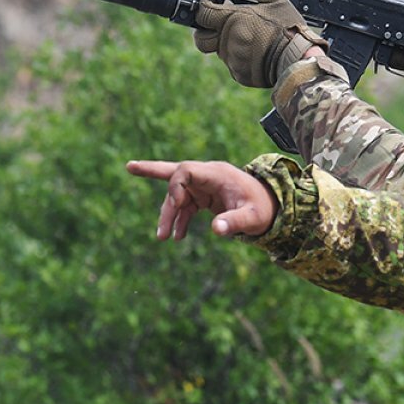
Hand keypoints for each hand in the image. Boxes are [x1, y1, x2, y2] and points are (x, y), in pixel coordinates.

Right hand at [126, 159, 277, 239]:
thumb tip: (216, 229)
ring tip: (162, 237)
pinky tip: (177, 237)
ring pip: (178, 195)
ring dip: (168, 214)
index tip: (177, 206)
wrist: (273, 208)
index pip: (186, 170)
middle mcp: (209, 176)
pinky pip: (185, 206)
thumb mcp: (253, 218)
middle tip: (130, 167)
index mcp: (218, 174)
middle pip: (176, 173)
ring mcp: (206, 186)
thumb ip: (235, 222)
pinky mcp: (206, 197)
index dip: (175, 186)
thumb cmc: (264, 209)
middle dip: (152, 170)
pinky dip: (179, 220)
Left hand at [193, 0, 323, 87]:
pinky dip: (239, 58)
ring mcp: (232, 59)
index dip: (204, 6)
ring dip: (226, 43)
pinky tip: (255, 52)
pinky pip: (232, 65)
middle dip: (206, 29)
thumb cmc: (288, 30)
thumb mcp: (275, 0)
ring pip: (218, 50)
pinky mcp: (240, 74)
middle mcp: (227, 41)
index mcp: (233, 20)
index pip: (202, 13)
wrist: (298, 60)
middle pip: (201, 36)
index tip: (212, 3)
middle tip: (220, 23)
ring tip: (245, 36)